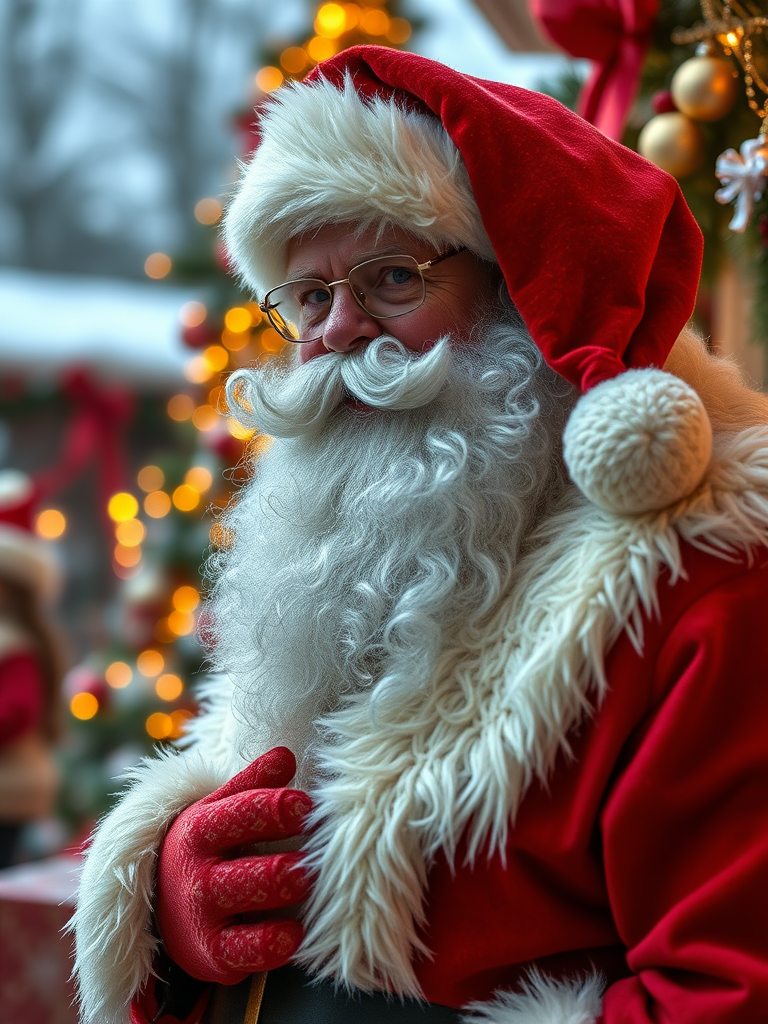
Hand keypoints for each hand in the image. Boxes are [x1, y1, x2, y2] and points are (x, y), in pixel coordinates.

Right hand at [156, 746, 311, 984]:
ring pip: (245, 906)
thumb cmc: (210, 846)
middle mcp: (196, 873)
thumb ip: (254, 782)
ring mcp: (202, 916)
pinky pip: (245, 953)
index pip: (238, 814)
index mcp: (199, 828)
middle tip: (312, 859)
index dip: (273, 808)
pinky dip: (272, 944)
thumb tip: (285, 755)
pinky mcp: (212, 954)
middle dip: (284, 864)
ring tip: (306, 882)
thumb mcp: (221, 808)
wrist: (160, 901)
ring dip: (281, 893)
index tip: (305, 805)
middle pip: (246, 869)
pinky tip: (295, 933)